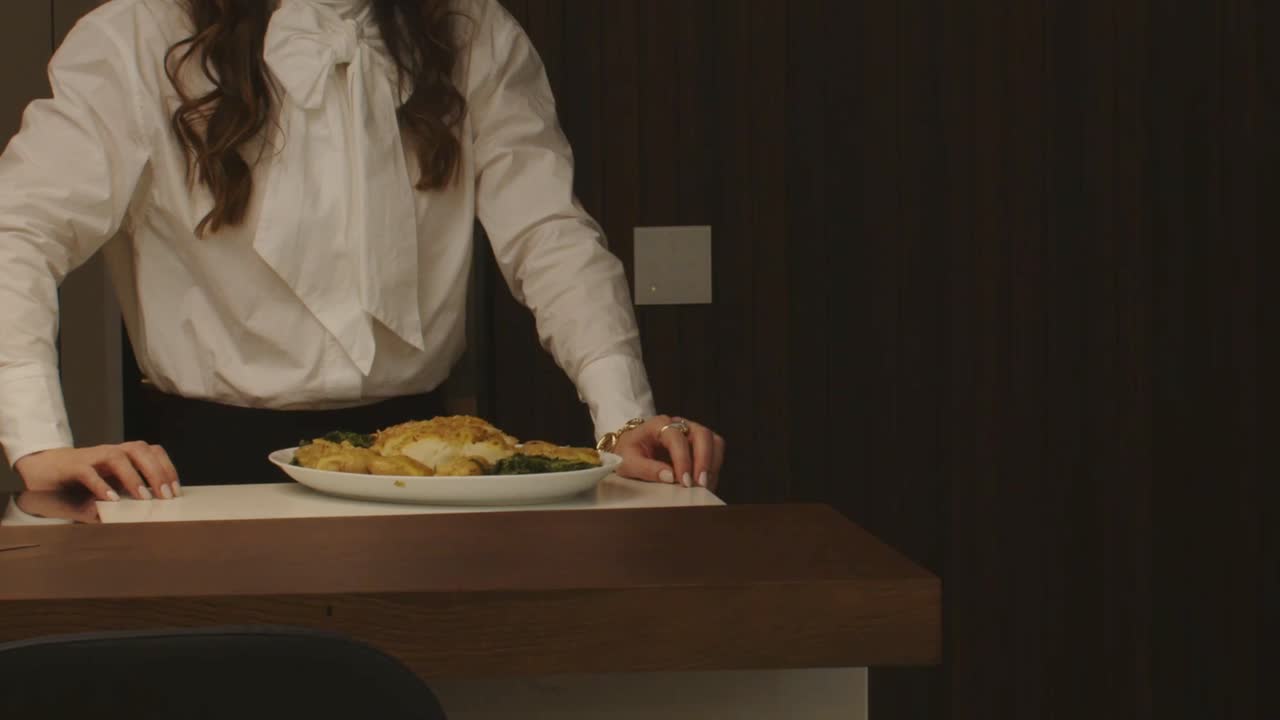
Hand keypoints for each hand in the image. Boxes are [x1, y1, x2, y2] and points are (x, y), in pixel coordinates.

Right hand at [14, 443, 180, 501]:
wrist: (41, 471)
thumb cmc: (80, 481)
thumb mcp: (109, 489)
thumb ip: (126, 496)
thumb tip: (150, 512)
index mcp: (124, 456)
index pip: (153, 452)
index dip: (167, 468)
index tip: (176, 492)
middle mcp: (110, 452)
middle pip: (140, 450)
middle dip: (157, 472)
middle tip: (166, 496)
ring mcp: (91, 457)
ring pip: (117, 456)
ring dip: (133, 476)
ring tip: (144, 497)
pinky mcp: (72, 467)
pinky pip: (88, 472)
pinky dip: (101, 485)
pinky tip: (111, 500)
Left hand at [613, 415, 724, 490]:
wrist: (630, 449)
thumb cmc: (629, 453)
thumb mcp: (628, 462)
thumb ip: (646, 469)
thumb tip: (669, 477)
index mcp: (659, 424)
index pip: (677, 438)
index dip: (682, 459)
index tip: (683, 481)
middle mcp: (679, 424)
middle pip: (702, 434)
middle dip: (704, 460)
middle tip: (700, 484)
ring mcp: (692, 432)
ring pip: (713, 441)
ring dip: (712, 464)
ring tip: (704, 486)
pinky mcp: (699, 444)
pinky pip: (715, 452)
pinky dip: (713, 468)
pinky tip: (705, 484)